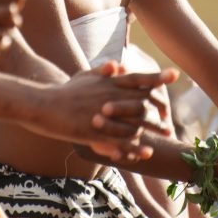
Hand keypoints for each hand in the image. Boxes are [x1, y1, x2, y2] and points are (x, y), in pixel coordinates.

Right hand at [26, 61, 177, 160]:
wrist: (42, 105)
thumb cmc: (64, 91)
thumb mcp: (83, 76)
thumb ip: (103, 71)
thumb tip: (119, 64)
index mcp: (107, 83)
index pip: (137, 78)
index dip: (157, 77)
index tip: (174, 74)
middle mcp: (108, 97)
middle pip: (141, 102)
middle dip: (158, 111)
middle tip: (169, 121)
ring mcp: (102, 115)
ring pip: (132, 123)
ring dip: (151, 130)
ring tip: (165, 136)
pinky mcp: (93, 131)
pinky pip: (117, 141)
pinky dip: (133, 147)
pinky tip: (145, 152)